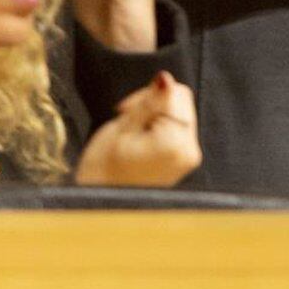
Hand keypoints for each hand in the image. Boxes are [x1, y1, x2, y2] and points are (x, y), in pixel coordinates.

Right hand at [74, 71, 200, 187]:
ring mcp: (188, 159)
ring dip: (155, 117)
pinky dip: (158, 130)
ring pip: (180, 114)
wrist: (98, 211)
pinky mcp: (183, 163)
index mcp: (177, 143)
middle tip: (125, 123)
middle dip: (154, 106)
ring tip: (130, 136)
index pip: (176, 93)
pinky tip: (138, 144)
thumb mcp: (120, 130)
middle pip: (182, 102)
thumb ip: (148, 103)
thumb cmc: (101, 172)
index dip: (147, 95)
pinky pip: (177, 131)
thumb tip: (166, 78)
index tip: (123, 110)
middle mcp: (190, 152)